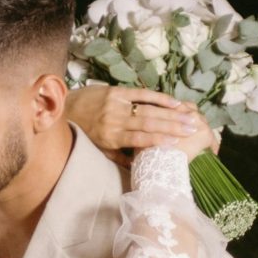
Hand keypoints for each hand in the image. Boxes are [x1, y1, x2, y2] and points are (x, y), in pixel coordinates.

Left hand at [67, 85, 217, 162]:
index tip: (179, 143)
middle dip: (173, 126)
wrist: (64, 108)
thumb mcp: (99, 149)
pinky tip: (173, 101)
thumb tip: (139, 166)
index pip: (140, 139)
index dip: (160, 140)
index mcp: (112, 137)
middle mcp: (115, 120)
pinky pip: (141, 93)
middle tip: (193, 128)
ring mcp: (116, 104)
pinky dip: (158, 97)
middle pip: (149, 123)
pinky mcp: (116, 91)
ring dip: (171, 113)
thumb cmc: (84, 132)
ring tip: (189, 116)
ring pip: (148, 109)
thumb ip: (120, 157)